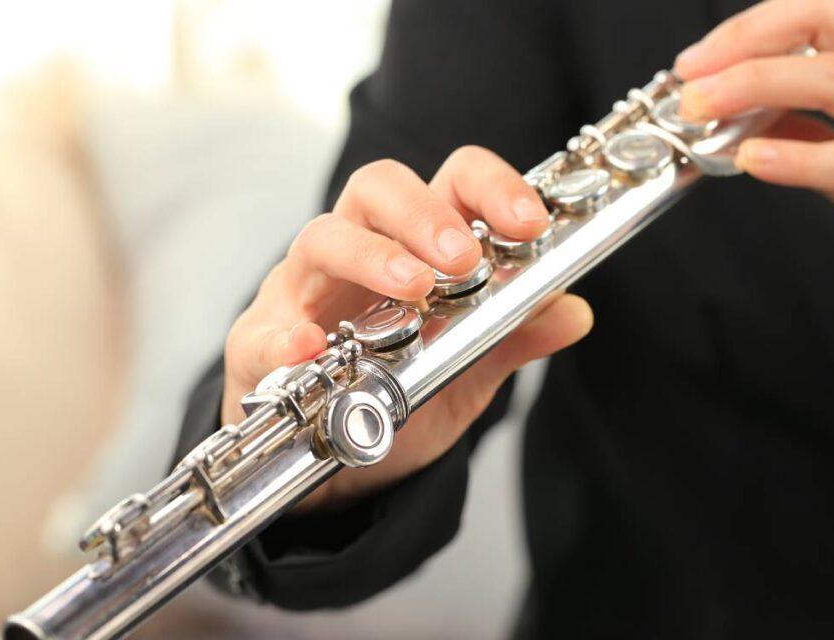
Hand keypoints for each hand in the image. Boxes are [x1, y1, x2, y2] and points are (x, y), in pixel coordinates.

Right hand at [222, 147, 593, 511]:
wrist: (329, 461)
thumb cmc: (393, 397)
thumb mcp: (464, 371)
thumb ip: (511, 338)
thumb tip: (575, 312)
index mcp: (412, 245)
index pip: (448, 182)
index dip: (490, 186)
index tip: (529, 222)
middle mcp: (355, 253)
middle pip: (377, 187)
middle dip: (424, 213)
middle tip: (463, 257)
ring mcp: (302, 291)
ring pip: (321, 237)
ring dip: (371, 256)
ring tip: (413, 290)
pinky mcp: (258, 344)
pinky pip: (263, 330)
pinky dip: (287, 336)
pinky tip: (313, 351)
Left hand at [675, 0, 833, 280]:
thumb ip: (808, 126)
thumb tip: (744, 112)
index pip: (829, 8)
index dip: (758, 23)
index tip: (701, 59)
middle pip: (830, 18)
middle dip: (744, 41)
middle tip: (690, 77)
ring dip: (753, 84)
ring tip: (700, 107)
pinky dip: (796, 157)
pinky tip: (752, 159)